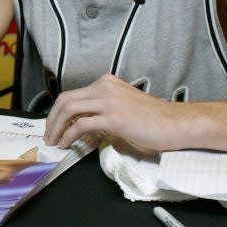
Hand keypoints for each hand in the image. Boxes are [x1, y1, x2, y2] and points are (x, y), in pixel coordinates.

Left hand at [44, 74, 181, 151]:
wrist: (178, 123)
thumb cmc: (155, 119)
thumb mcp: (123, 105)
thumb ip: (103, 108)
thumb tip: (82, 122)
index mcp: (106, 83)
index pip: (72, 94)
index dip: (57, 111)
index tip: (53, 125)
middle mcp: (105, 87)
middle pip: (65, 100)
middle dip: (52, 119)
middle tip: (48, 135)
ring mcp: (109, 101)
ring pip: (70, 109)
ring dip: (57, 127)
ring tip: (54, 141)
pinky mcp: (114, 117)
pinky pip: (82, 124)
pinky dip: (69, 134)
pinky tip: (67, 143)